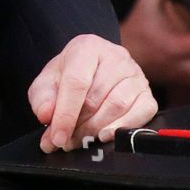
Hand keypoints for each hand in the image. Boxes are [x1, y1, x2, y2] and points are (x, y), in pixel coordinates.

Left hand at [28, 33, 155, 152]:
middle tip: (65, 142)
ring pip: (117, 106)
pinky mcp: (147, 92)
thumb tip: (47, 115)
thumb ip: (42, 99)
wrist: (92, 68)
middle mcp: (115, 57)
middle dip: (78, 126)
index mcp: (87, 48)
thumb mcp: (47, 82)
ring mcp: (135, 74)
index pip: (76, 83)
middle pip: (96, 98)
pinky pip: (142, 113)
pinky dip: (123, 127)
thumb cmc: (69, 75)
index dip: (65, 114)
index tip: (57, 137)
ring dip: (96, 129)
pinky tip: (106, 136)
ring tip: (81, 139)